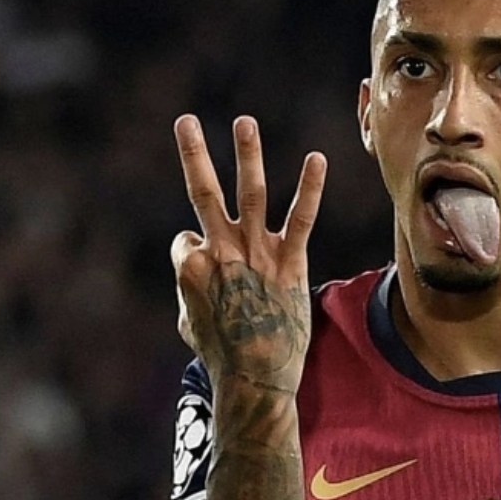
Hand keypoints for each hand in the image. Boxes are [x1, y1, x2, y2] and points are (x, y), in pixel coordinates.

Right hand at [170, 115, 326, 392]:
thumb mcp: (189, 324)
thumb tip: (192, 281)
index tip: (204, 281)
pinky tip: (316, 159)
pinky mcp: (290, 262)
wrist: (255, 378)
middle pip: (203, 194)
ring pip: (251, 194)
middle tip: (185, 120)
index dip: (190, 256)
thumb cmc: (220, 356)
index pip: (184, 240)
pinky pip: (302, 219)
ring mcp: (256, 254)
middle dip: (192, 154)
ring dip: (247, 155)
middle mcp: (220, 253)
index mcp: (189, 268)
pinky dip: (309, 188)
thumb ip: (188, 294)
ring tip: (244, 122)